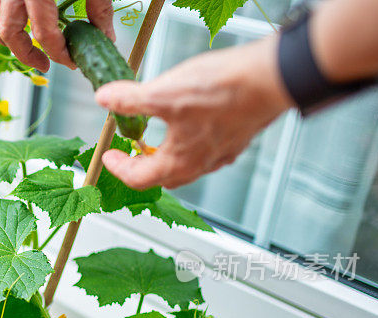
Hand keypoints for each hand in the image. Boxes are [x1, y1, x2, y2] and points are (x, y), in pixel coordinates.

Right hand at [0, 0, 114, 71]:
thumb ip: (99, 6)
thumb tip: (104, 37)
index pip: (44, 32)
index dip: (58, 53)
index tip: (70, 62)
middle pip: (9, 31)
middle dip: (26, 53)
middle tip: (44, 65)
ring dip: (6, 37)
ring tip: (26, 46)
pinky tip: (14, 21)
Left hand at [95, 36, 293, 188]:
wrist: (272, 78)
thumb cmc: (224, 91)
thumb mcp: (163, 93)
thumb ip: (130, 99)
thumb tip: (106, 99)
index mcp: (179, 162)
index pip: (138, 179)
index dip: (118, 168)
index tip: (109, 156)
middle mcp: (201, 164)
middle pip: (162, 177)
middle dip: (141, 166)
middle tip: (130, 152)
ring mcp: (221, 152)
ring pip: (186, 165)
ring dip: (166, 155)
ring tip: (156, 138)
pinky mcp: (237, 136)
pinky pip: (206, 150)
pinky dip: (189, 143)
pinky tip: (190, 122)